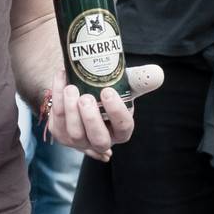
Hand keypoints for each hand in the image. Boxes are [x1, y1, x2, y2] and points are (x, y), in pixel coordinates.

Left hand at [45, 64, 163, 161]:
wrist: (80, 89)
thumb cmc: (107, 90)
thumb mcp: (125, 85)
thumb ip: (140, 80)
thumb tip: (156, 74)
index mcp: (121, 129)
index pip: (123, 127)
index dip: (116, 112)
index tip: (108, 91)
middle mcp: (100, 139)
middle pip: (98, 139)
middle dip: (91, 119)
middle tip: (86, 97)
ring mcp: (79, 140)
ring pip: (74, 133)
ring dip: (71, 110)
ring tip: (71, 88)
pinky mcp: (60, 133)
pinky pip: (57, 119)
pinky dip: (57, 97)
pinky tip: (61, 77)